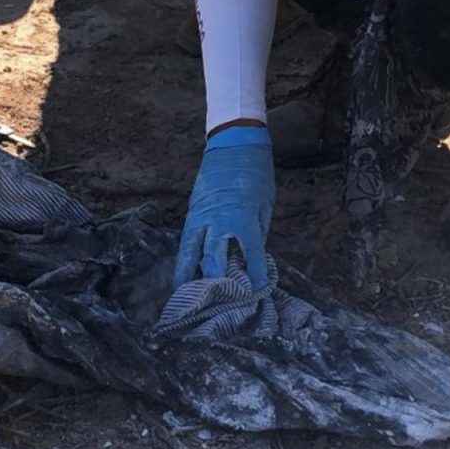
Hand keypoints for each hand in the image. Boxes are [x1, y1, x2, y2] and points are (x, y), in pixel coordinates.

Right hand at [174, 126, 275, 290]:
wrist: (233, 143)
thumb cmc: (255, 173)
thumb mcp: (266, 203)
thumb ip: (258, 231)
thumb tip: (252, 258)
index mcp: (243, 219)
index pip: (251, 256)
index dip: (254, 277)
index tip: (255, 295)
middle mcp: (218, 222)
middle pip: (213, 260)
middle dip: (214, 284)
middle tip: (214, 305)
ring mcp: (201, 217)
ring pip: (190, 253)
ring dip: (187, 276)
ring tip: (184, 296)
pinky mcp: (191, 213)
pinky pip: (186, 241)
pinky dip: (184, 258)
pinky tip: (183, 272)